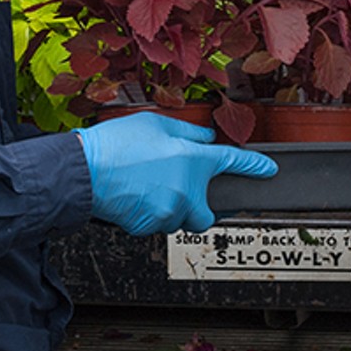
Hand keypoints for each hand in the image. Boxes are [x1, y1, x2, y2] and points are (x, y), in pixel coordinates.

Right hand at [74, 111, 276, 235]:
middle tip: (176, 190)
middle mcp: (186, 191)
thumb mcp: (156, 124)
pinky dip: (150, 214)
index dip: (254, 167)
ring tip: (144, 187)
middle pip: (206, 213)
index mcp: (192, 160)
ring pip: (178, 218)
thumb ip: (188, 132)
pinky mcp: (149, 226)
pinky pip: (157, 224)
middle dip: (197, 206)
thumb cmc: (116, 145)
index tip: (268, 171)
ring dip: (170, 208)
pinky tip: (134, 196)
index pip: (232, 163)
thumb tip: (206, 139)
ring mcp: (169, 212)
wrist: (83, 171)